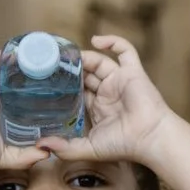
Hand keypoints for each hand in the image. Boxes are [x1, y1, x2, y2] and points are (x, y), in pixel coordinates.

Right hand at [0, 48, 47, 178]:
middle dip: (21, 65)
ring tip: (25, 55)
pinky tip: (2, 56)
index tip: (46, 79)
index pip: (13, 88)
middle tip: (41, 63)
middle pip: (5, 72)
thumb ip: (26, 155)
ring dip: (7, 57)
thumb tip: (48, 152)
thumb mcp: (7, 156)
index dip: (27, 81)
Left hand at [41, 35, 173, 168]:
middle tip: (54, 64)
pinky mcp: (132, 71)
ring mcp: (119, 81)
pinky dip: (112, 41)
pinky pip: (125, 50)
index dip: (65, 86)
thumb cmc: (123, 145)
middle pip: (86, 75)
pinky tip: (95, 41)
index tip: (48, 81)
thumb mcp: (89, 149)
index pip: (78, 93)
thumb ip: (65, 148)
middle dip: (72, 70)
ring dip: (85, 57)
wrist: (148, 137)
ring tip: (69, 55)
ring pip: (99, 62)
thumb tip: (41, 145)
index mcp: (98, 109)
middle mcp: (107, 93)